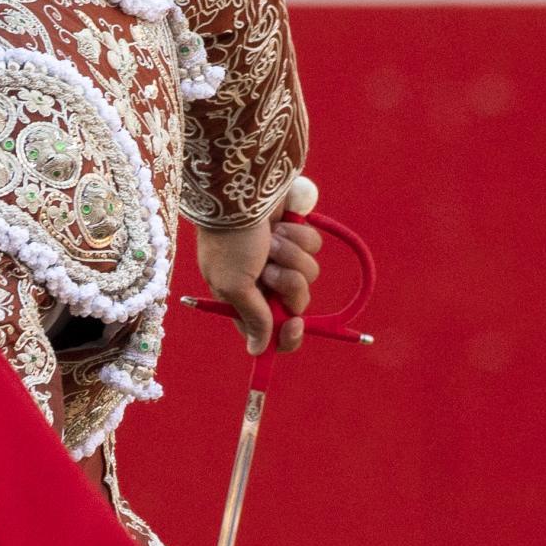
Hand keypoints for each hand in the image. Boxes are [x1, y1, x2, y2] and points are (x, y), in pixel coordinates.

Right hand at [194, 185, 320, 354]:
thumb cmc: (229, 243)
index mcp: (242, 301)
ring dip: (291, 257)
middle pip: (296, 305)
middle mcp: (263, 284)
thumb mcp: (234, 287)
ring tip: (269, 242)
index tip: (294, 325)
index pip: (270, 333)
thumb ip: (252, 319)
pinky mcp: (295, 237)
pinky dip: (298, 236)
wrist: (239, 193)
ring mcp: (282, 259)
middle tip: (269, 270)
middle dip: (287, 285)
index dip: (285, 335)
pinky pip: (315, 248)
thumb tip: (258, 351)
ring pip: (309, 275)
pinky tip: (278, 226)